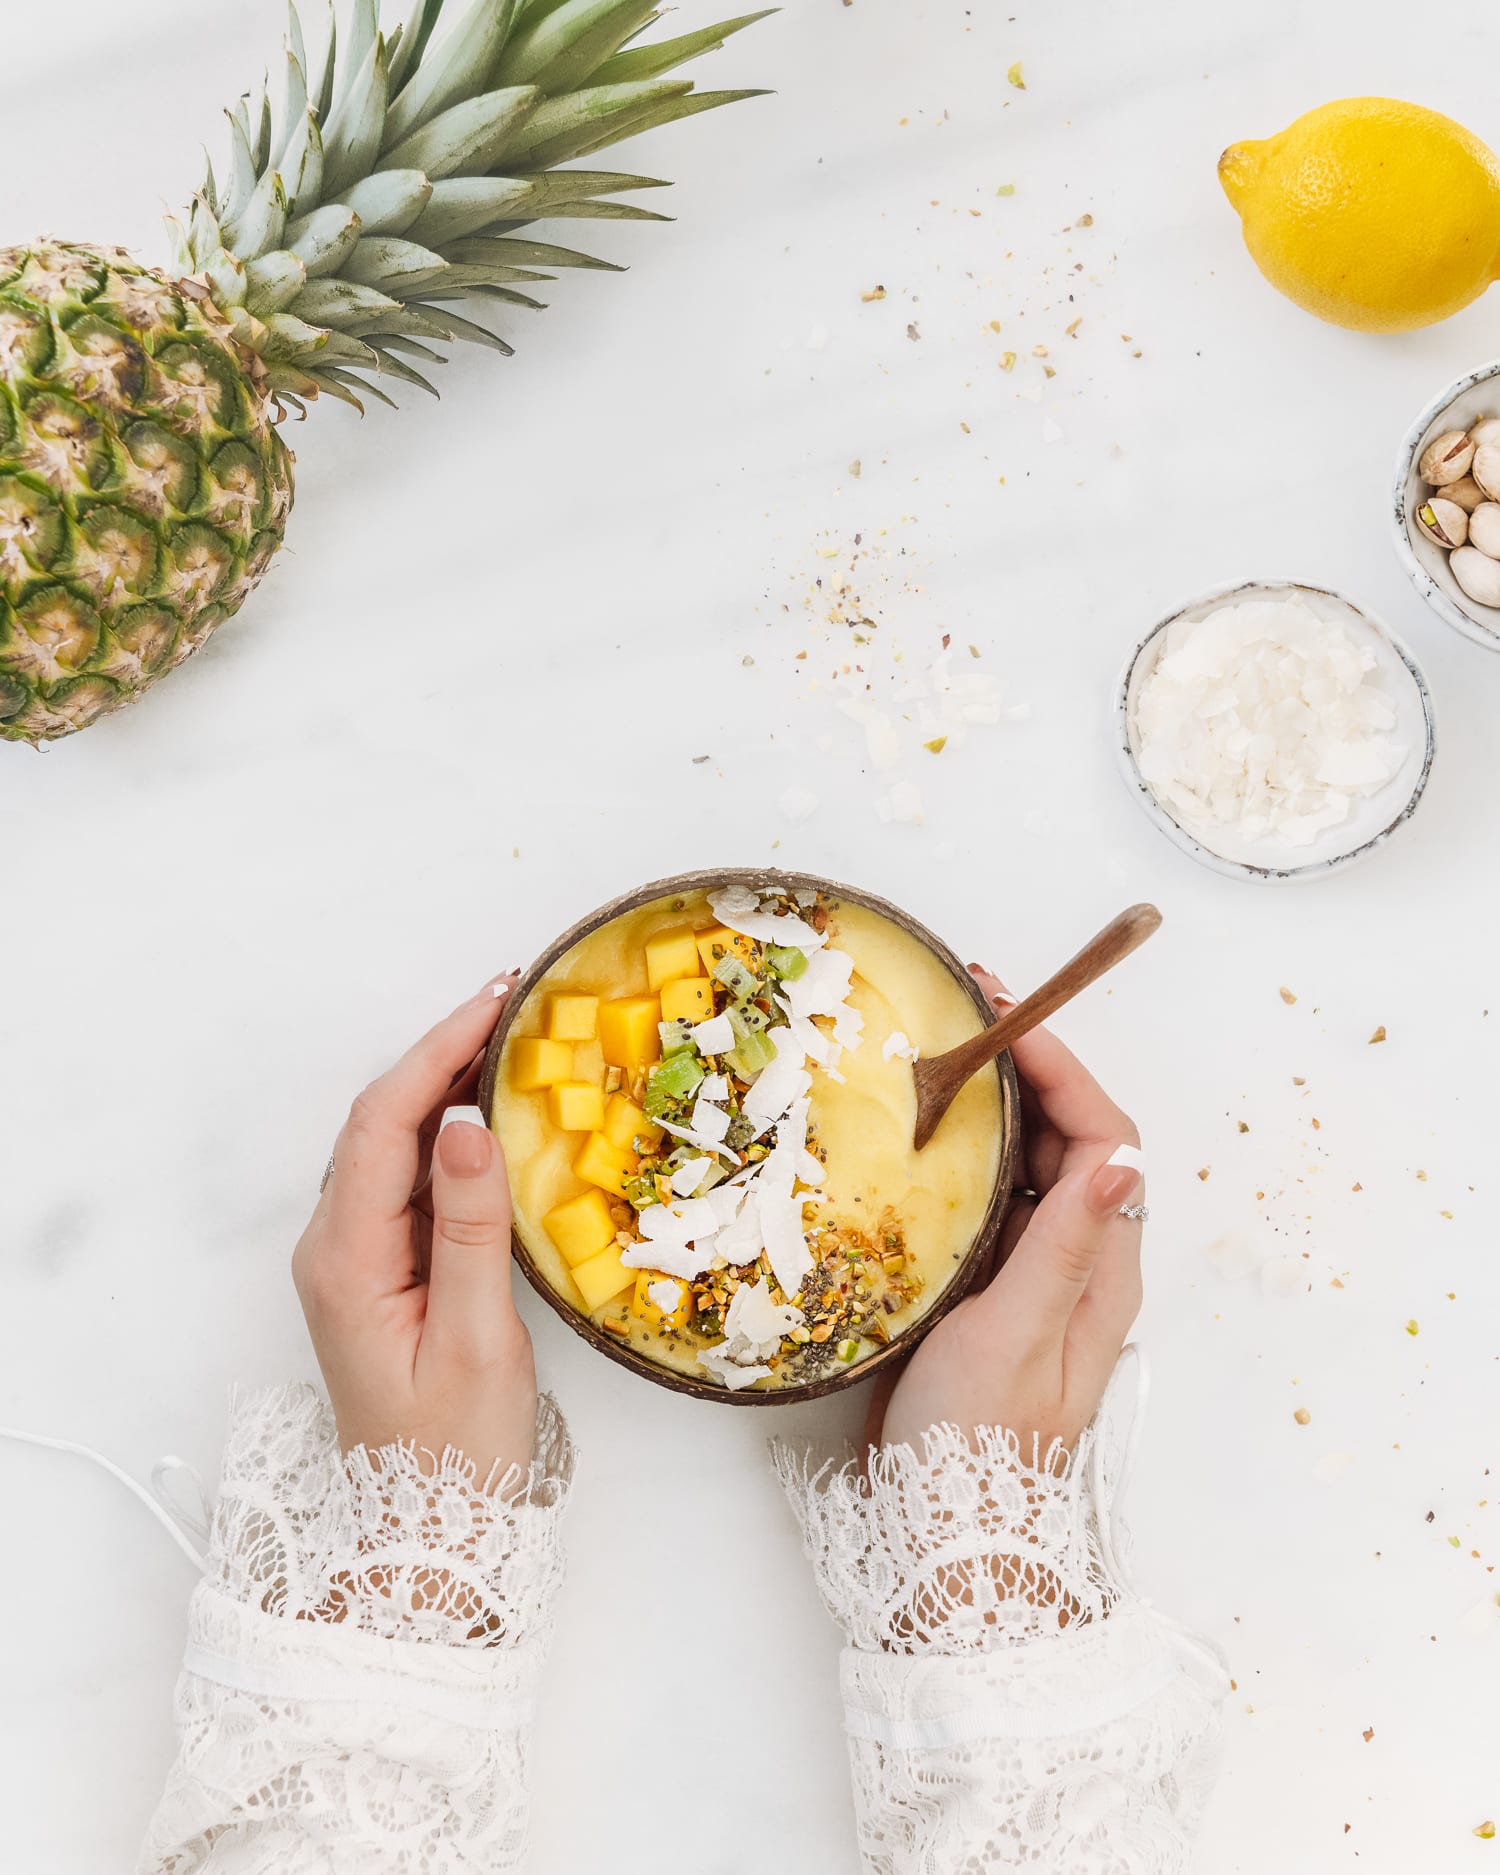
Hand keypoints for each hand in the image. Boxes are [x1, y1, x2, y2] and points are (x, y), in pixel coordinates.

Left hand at [293, 974, 536, 1488]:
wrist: (422, 1536)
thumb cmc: (451, 1456)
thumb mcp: (476, 1343)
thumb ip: (470, 1231)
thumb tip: (466, 1126)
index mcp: (346, 1261)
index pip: (381, 1125)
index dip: (437, 1053)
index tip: (497, 1003)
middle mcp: (335, 1248)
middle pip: (380, 1122)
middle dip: (443, 1051)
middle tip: (517, 1001)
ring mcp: (355, 1258)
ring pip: (393, 1145)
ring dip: (446, 1084)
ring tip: (513, 1038)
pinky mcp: (383, 1271)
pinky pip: (410, 1179)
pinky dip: (451, 1133)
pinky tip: (495, 1114)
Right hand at [869, 967, 1144, 1458]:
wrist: (948, 1531)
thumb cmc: (980, 1443)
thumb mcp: (1018, 1336)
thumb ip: (1065, 1247)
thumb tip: (1119, 1157)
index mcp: (1101, 1270)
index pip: (1104, 1138)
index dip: (1060, 1071)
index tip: (1001, 1022)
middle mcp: (1078, 1263)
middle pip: (1069, 1139)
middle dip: (1024, 1070)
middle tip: (961, 1017)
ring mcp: (1034, 1276)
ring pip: (1028, 1165)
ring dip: (992, 1106)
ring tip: (935, 1058)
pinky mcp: (989, 1291)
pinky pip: (989, 1200)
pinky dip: (961, 1156)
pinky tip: (915, 1138)